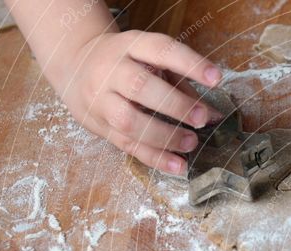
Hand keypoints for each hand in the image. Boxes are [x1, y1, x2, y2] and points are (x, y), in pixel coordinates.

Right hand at [50, 30, 222, 174]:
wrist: (74, 64)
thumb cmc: (127, 63)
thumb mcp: (151, 59)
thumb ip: (182, 83)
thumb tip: (214, 114)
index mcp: (129, 46)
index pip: (160, 50)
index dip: (189, 63)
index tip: (216, 78)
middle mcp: (110, 70)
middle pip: (140, 87)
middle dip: (175, 105)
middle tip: (201, 118)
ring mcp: (100, 99)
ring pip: (129, 121)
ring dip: (165, 136)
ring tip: (191, 143)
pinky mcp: (98, 125)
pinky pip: (126, 145)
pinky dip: (154, 158)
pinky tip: (177, 166)